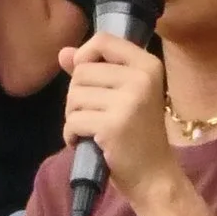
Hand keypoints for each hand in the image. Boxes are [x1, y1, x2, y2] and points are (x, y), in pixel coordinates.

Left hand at [57, 30, 172, 198]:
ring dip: (73, 116)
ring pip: (74, 96)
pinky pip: (73, 120)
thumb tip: (62, 53)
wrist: (154, 175)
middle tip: (93, 115)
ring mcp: (128, 102)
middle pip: (82, 71)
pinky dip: (71, 134)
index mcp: (148, 65)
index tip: (85, 78)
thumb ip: (93, 70)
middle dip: (77, 96)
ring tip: (92, 129)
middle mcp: (141, 78)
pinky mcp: (112, 125)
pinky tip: (85, 142)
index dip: (84, 55)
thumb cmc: (138, 133)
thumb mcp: (123, 95)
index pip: (104, 40)